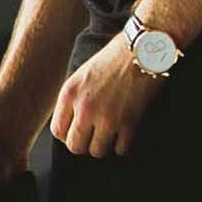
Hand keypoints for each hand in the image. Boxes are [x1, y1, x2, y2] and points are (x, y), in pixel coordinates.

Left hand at [50, 33, 167, 158]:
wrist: (143, 49)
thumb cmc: (115, 58)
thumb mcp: (83, 75)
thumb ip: (73, 99)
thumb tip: (72, 124)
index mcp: (70, 94)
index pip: (58, 131)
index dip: (68, 134)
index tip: (78, 131)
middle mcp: (85, 108)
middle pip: (75, 146)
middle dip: (84, 144)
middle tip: (94, 136)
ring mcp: (107, 117)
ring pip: (97, 151)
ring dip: (104, 145)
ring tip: (110, 134)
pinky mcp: (129, 122)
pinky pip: (120, 149)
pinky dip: (122, 144)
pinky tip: (125, 132)